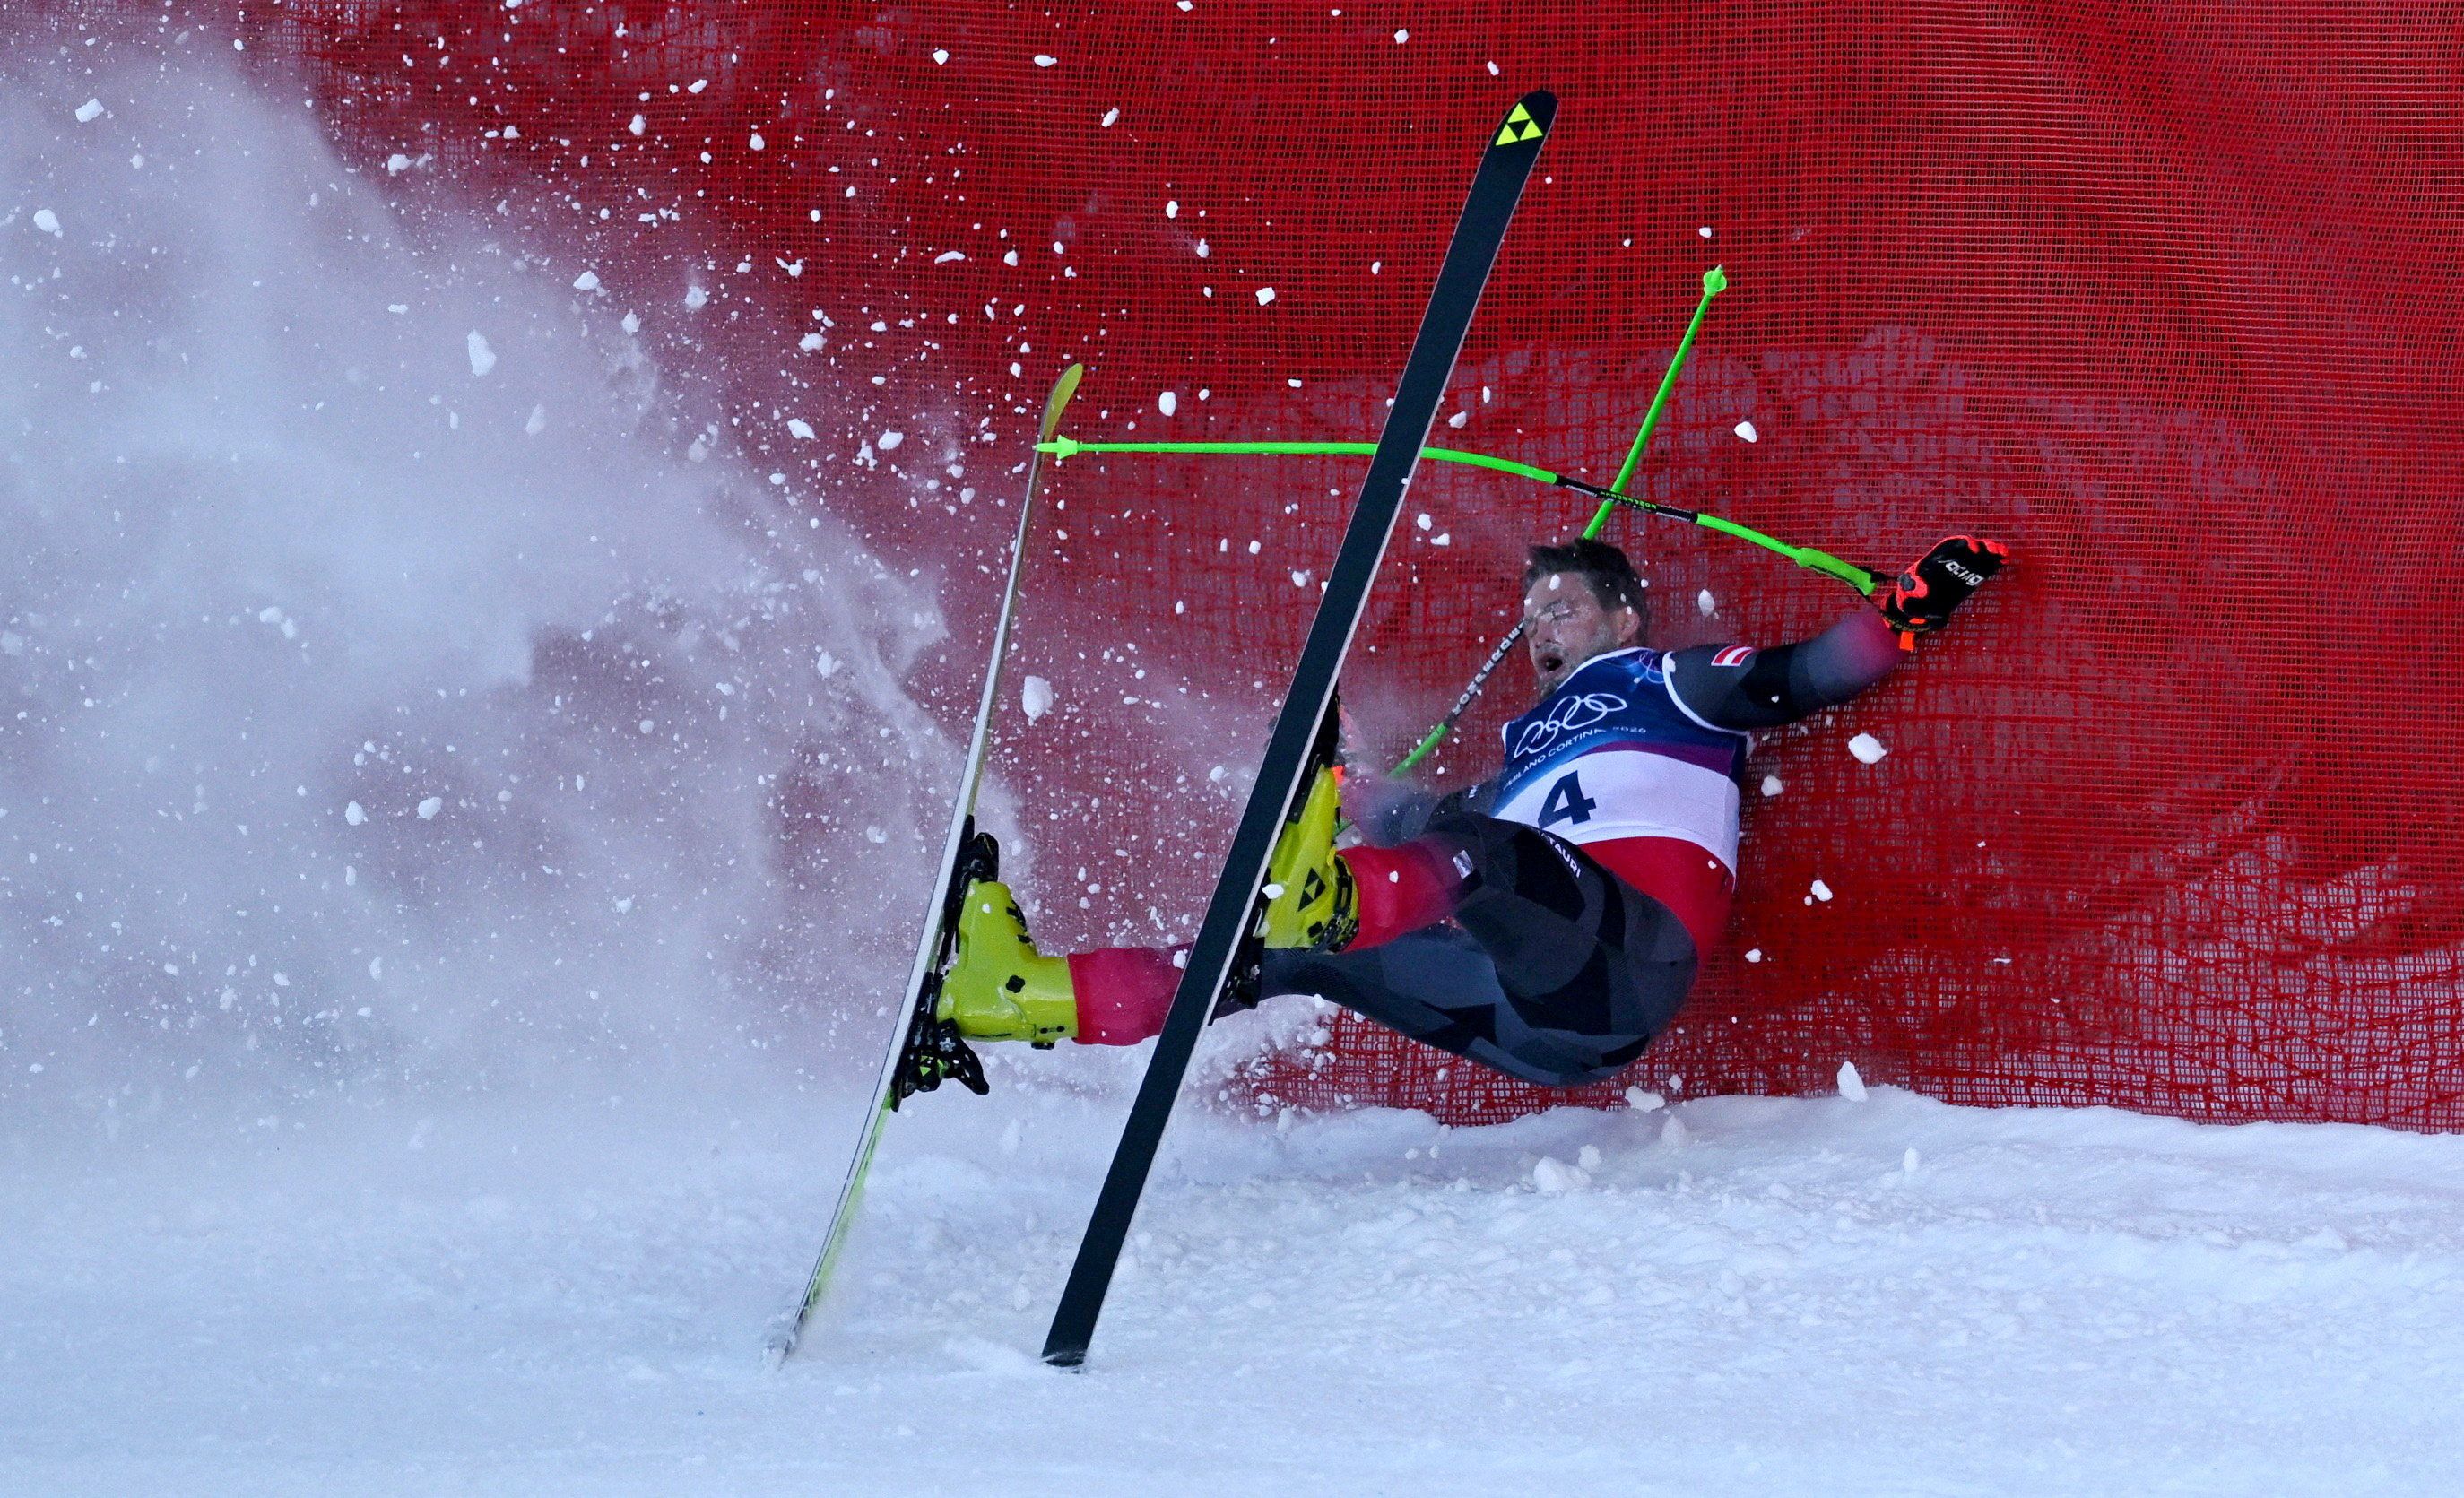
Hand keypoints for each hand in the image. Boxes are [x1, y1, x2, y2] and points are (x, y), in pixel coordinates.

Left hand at [1876, 535, 2008, 635]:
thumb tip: (1922, 588)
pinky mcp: (1969, 579)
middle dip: (1983, 547)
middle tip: (1995, 550)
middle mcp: (1950, 562)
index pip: (1951, 546)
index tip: (1974, 549)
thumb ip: (1912, 588)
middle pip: (1969, 549)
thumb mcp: (1906, 592)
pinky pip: (1983, 568)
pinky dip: (1993, 563)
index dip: (1963, 544)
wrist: (1918, 606)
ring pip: (1979, 557)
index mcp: (1935, 561)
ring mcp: (1961, 569)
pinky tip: (2004, 561)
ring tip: (2004, 554)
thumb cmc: (1910, 596)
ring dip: (1991, 553)